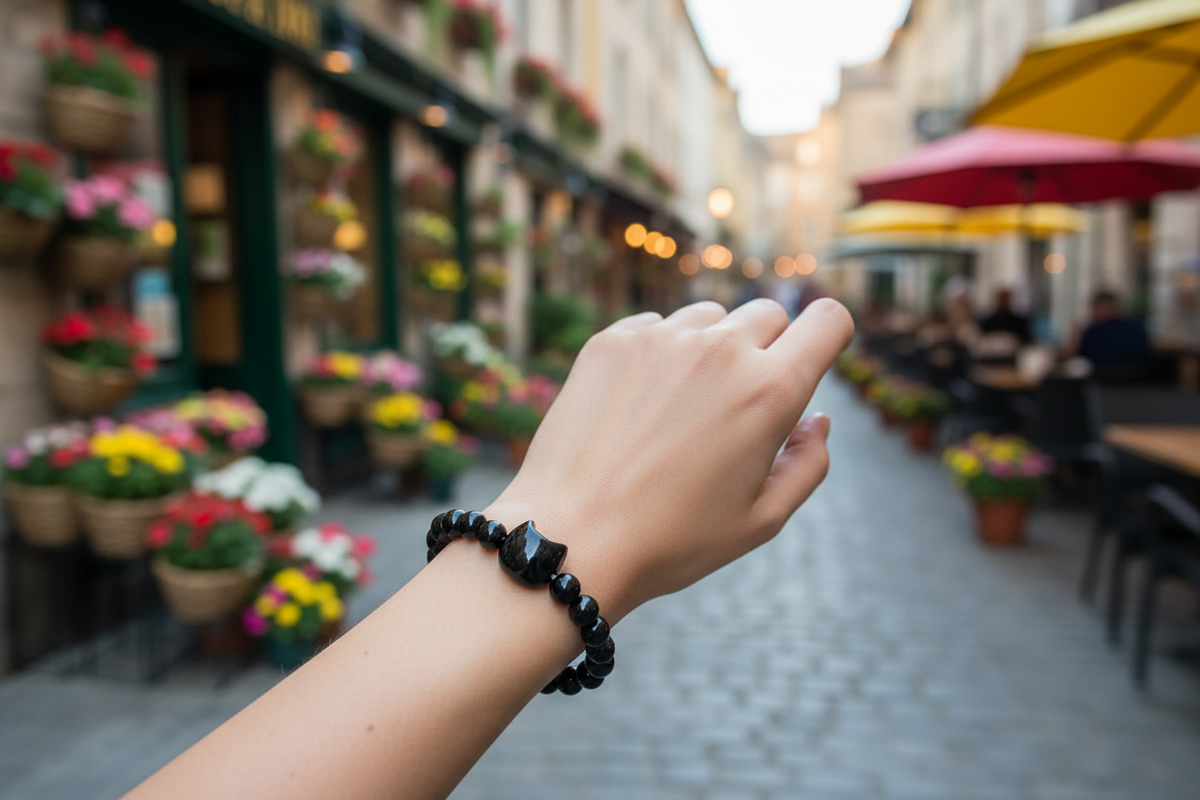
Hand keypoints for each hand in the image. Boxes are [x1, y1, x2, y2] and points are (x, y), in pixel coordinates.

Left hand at [486, 298, 853, 619]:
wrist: (570, 538)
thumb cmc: (672, 540)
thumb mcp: (763, 520)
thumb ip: (808, 464)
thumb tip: (818, 418)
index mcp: (770, 391)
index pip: (829, 320)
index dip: (829, 338)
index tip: (812, 359)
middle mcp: (720, 350)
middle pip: (768, 315)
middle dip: (767, 352)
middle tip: (736, 409)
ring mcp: (662, 339)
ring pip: (710, 319)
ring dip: (711, 349)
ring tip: (681, 412)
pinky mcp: (612, 341)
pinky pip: (656, 327)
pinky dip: (660, 355)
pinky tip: (639, 407)